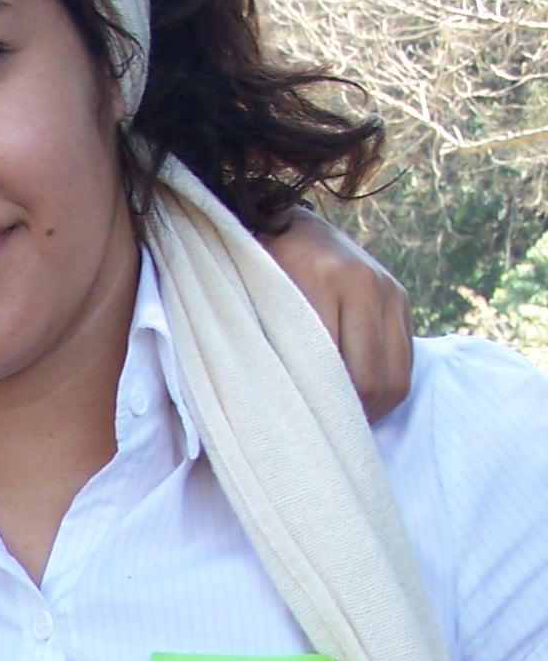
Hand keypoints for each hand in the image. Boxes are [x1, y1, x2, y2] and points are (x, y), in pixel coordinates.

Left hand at [262, 210, 412, 423]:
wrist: (286, 224)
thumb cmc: (258, 274)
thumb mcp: (256, 306)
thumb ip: (271, 349)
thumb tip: (278, 413)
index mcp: (323, 280)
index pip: (330, 368)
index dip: (319, 409)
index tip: (301, 431)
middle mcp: (365, 282)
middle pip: (369, 379)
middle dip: (348, 416)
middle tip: (323, 436)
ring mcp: (390, 289)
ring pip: (394, 377)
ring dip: (371, 410)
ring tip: (343, 425)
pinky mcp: (401, 298)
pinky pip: (404, 362)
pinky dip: (385, 390)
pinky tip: (359, 403)